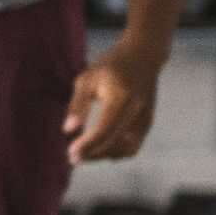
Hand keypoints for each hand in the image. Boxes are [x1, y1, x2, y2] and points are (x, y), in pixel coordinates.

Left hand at [65, 44, 159, 162]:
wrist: (142, 57)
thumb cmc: (110, 66)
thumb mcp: (87, 78)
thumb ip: (77, 105)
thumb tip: (68, 131)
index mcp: (121, 98)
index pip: (104, 130)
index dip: (87, 145)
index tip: (70, 153)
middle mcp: (137, 111)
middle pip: (114, 144)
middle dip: (92, 154)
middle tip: (71, 157)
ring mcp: (146, 120)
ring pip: (125, 151)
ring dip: (103, 155)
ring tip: (83, 151)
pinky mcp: (147, 124)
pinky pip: (132, 147)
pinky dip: (115, 151)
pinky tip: (98, 147)